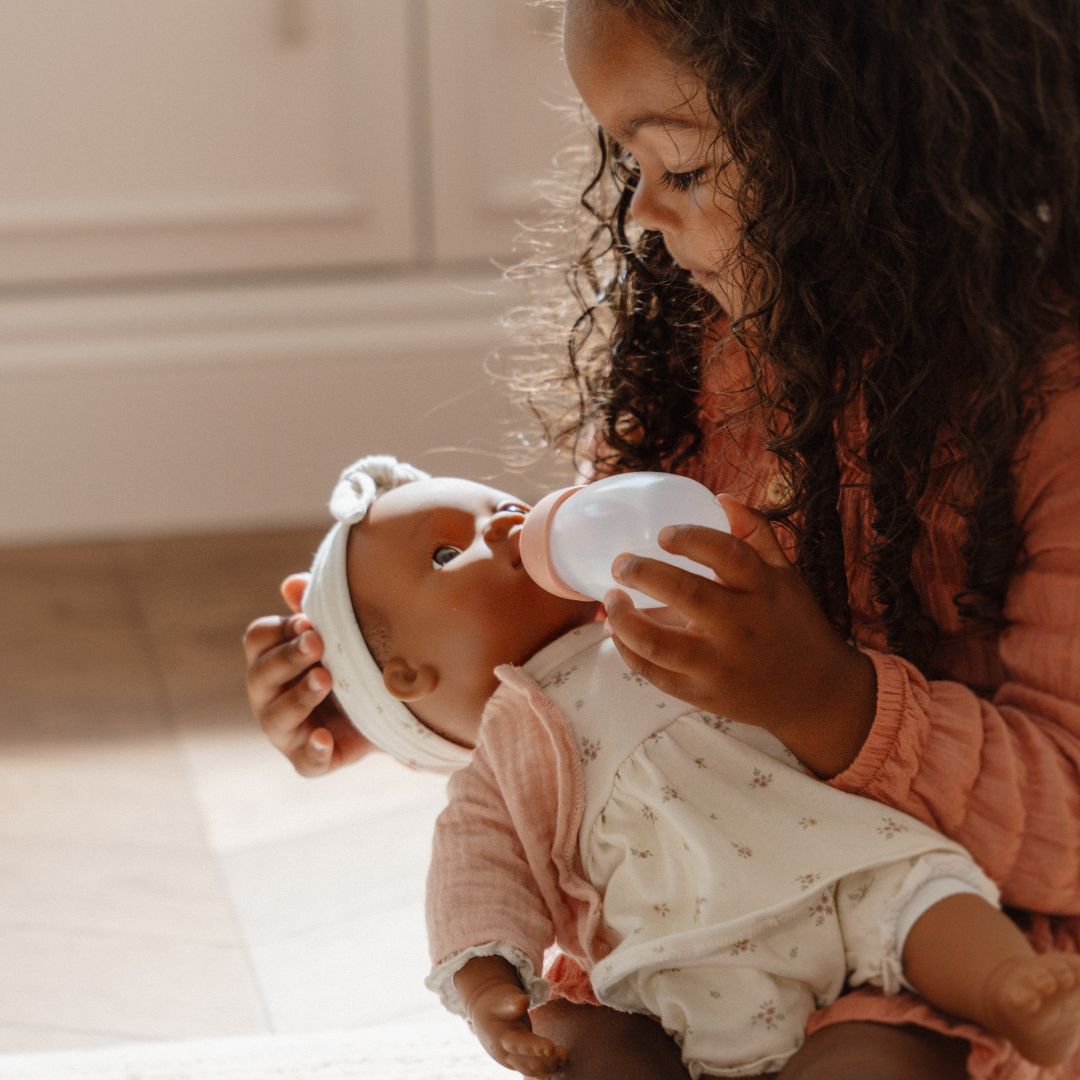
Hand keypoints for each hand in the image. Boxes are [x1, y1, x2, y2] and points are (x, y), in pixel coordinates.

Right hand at [242, 572, 373, 776]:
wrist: (392, 708)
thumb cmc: (355, 662)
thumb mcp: (344, 633)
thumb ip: (320, 608)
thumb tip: (292, 584)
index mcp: (272, 659)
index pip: (258, 639)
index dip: (280, 629)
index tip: (310, 622)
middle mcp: (269, 696)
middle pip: (261, 674)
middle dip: (288, 657)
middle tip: (317, 643)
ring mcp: (286, 732)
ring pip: (276, 717)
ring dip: (299, 697)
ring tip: (324, 679)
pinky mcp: (310, 760)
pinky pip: (306, 761)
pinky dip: (314, 750)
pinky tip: (325, 736)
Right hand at [456, 957, 567, 1076]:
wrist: (483, 1015)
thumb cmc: (495, 1003)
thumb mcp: (501, 999)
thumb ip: (512, 1002)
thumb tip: (524, 1001)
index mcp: (500, 1037)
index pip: (519, 1044)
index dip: (535, 1047)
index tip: (551, 1047)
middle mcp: (505, 1054)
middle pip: (528, 1062)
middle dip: (547, 1060)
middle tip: (566, 1052)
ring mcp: (510, 1061)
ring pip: (530, 1069)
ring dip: (548, 1067)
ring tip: (565, 1058)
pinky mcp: (517, 1063)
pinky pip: (531, 1070)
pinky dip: (544, 1071)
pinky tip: (558, 1068)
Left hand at [603, 495, 876, 776]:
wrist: (816, 694)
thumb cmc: (794, 623)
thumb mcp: (785, 576)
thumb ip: (756, 534)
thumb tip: (721, 497)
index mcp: (763, 589)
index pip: (728, 554)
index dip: (691, 539)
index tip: (664, 534)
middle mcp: (742, 626)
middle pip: (687, 594)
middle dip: (643, 573)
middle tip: (620, 564)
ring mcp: (721, 664)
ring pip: (659, 643)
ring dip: (624, 619)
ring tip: (611, 599)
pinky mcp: (703, 694)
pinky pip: (655, 674)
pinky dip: (628, 651)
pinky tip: (618, 631)